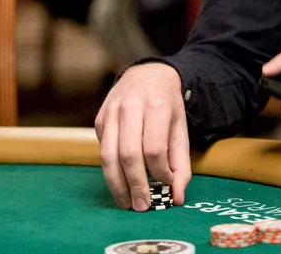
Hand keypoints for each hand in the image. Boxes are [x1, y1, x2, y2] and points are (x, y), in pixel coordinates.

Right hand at [95, 63, 191, 211]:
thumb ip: (181, 164)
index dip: (160, 172)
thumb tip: (177, 197)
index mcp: (157, 106)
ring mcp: (111, 112)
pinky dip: (110, 170)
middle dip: (135, 185)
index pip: (154, 149)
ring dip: (116, 185)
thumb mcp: (180, 129)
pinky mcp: (99, 119)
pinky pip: (102, 150)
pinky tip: (120, 180)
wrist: (147, 75)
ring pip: (108, 156)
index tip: (166, 184)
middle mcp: (131, 107)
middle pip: (129, 154)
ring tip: (126, 202)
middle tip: (142, 206)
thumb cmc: (166, 107)